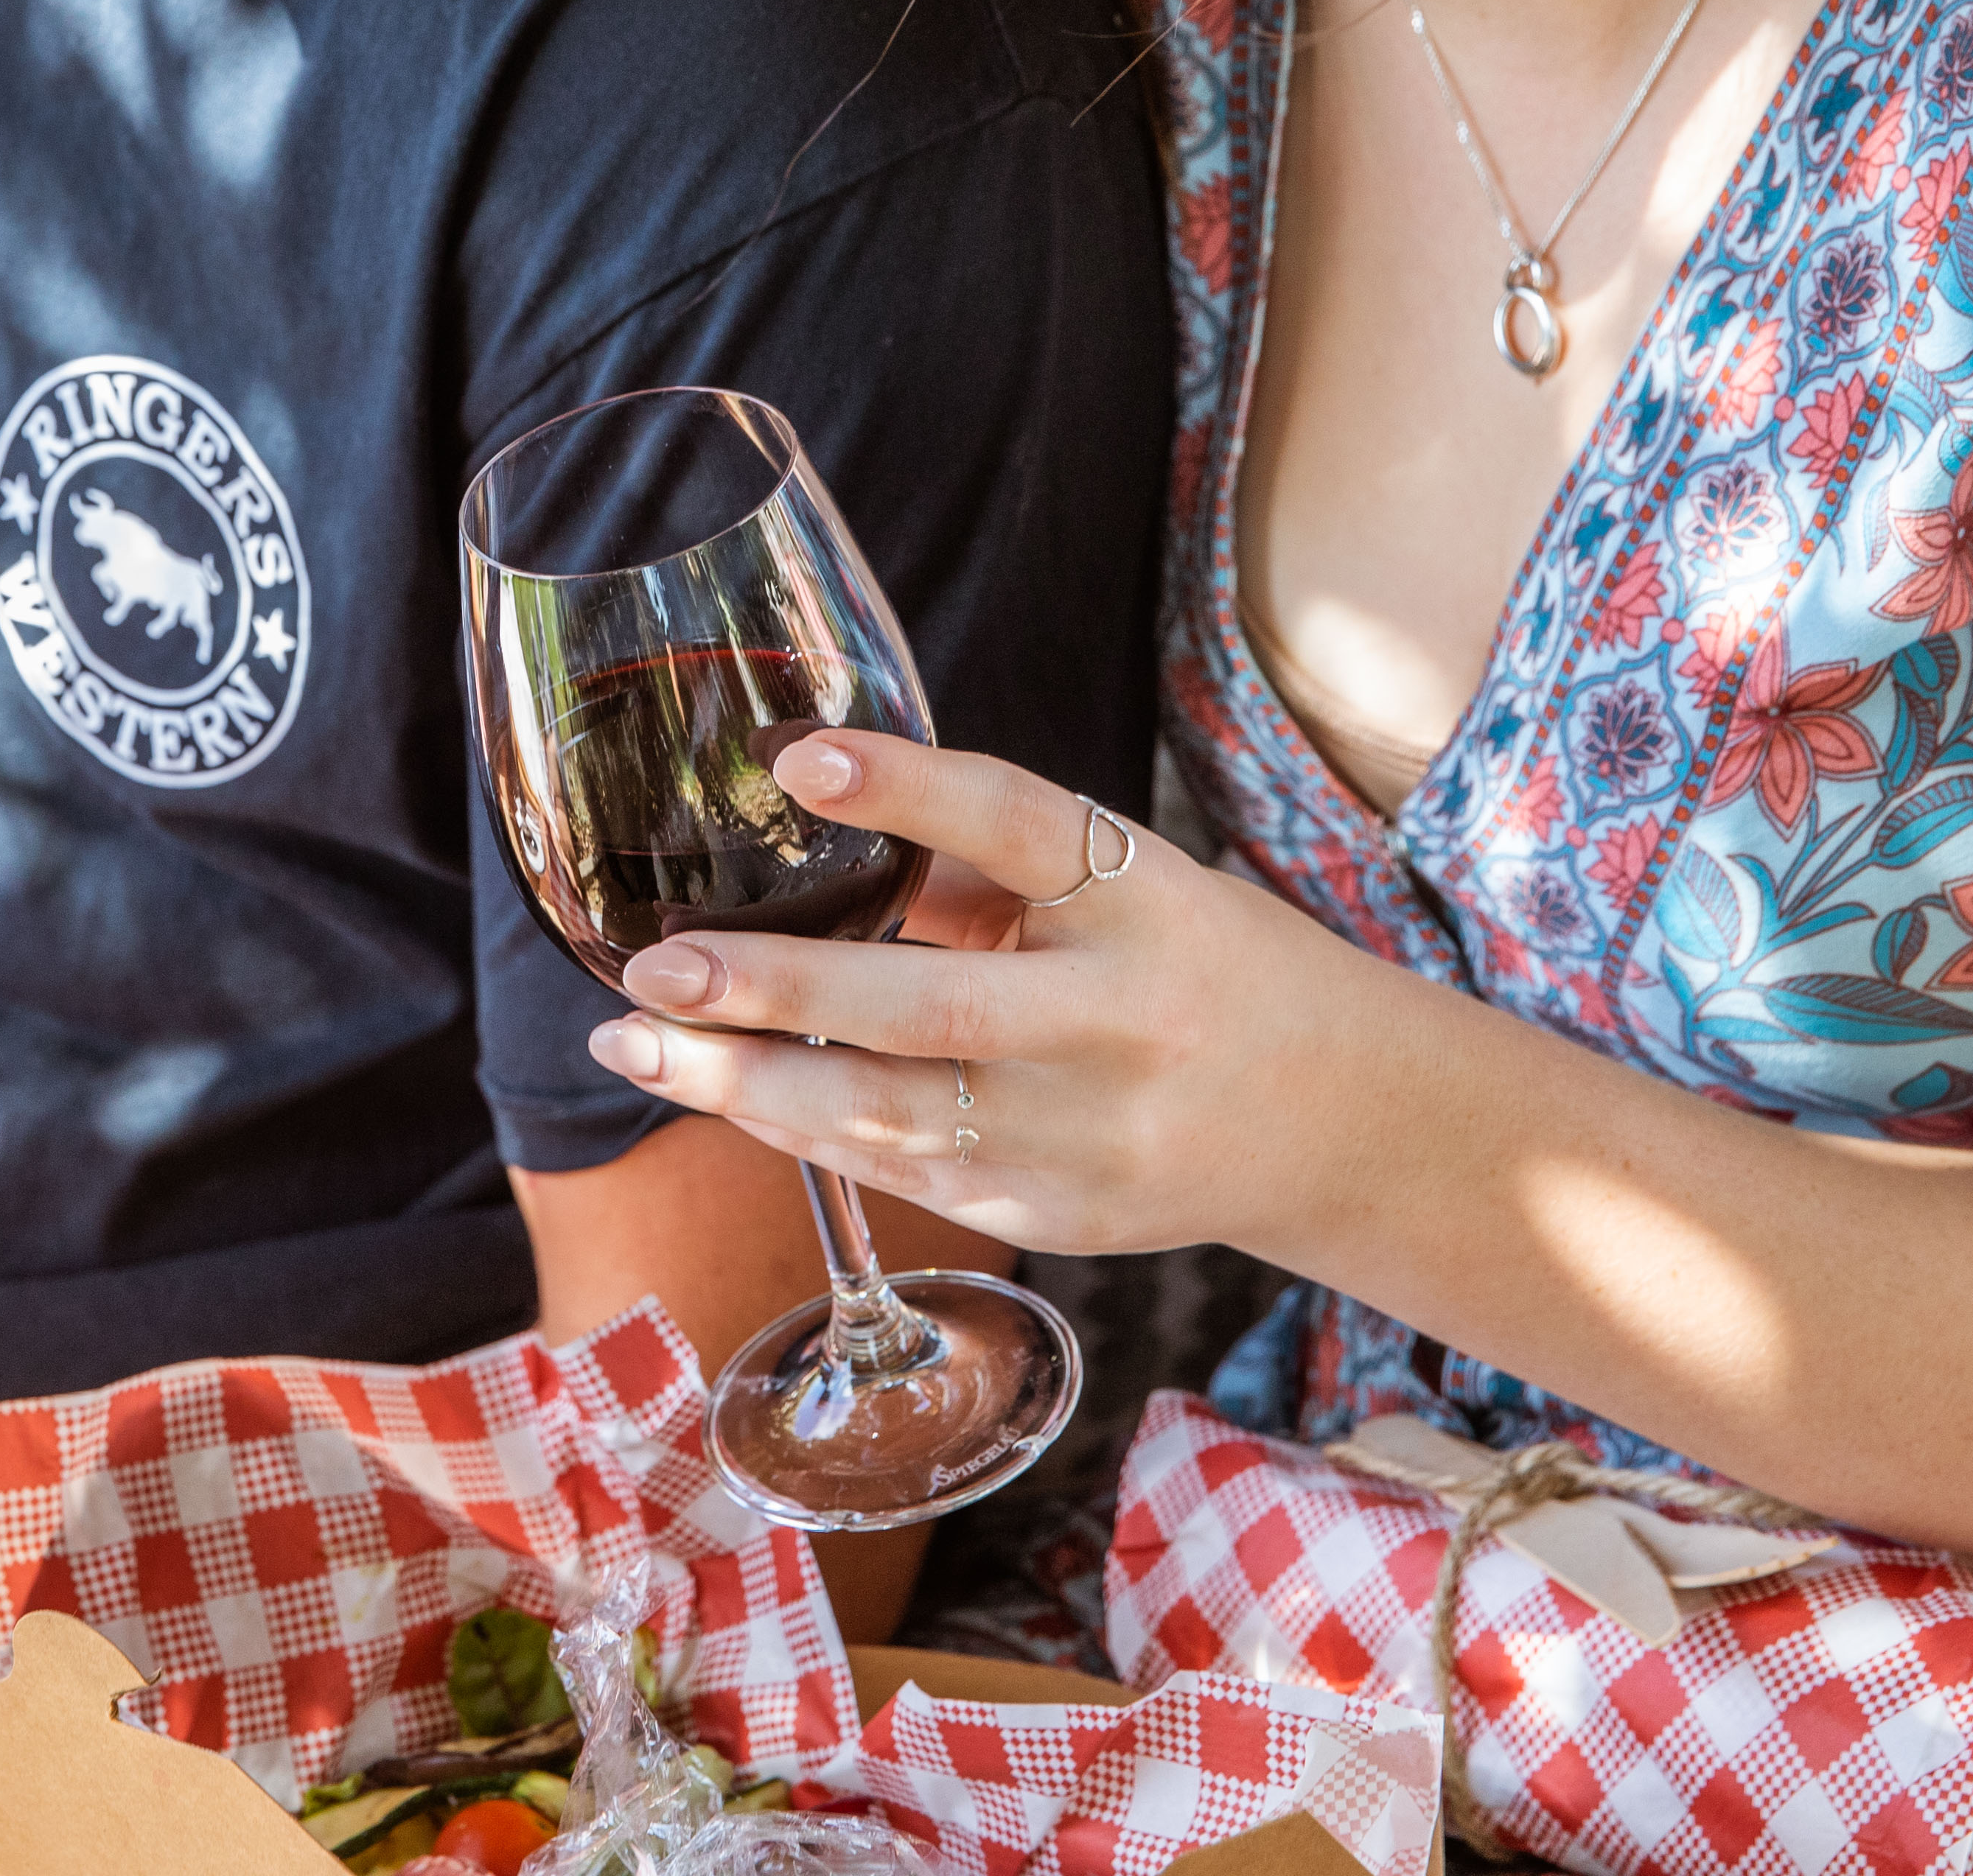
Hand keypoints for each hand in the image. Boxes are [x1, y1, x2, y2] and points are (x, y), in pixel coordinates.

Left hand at [579, 732, 1357, 1259]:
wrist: (1338, 1122)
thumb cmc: (1201, 971)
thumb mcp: (1128, 887)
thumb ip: (982, 866)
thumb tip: (810, 820)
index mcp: (1149, 904)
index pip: (1020, 825)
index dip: (907, 787)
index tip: (796, 756)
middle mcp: (1120, 1023)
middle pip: (928, 1005)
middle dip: (773, 990)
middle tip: (653, 968)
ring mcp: (1085, 1136)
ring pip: (888, 1116)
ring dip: (742, 1083)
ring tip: (634, 1042)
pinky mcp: (1052, 1215)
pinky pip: (899, 1172)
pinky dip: (797, 1129)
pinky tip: (718, 1090)